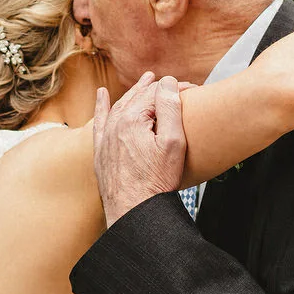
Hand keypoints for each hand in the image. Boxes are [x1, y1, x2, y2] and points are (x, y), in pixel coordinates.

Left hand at [93, 72, 186, 225]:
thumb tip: (167, 82)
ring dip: (134, 92)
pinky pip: (100, 121)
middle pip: (137, 97)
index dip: (175, 88)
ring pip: (120, 105)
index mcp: (131, 119)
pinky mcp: (101, 151)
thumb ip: (170, 108)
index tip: (193, 90)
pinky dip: (101, 106)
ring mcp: (106, 138)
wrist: (133, 212)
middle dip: (156, 88)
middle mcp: (114, 124)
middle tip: (174, 84)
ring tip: (146, 82)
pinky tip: (101, 95)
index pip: (155, 93)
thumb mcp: (172, 143)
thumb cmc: (156, 181)